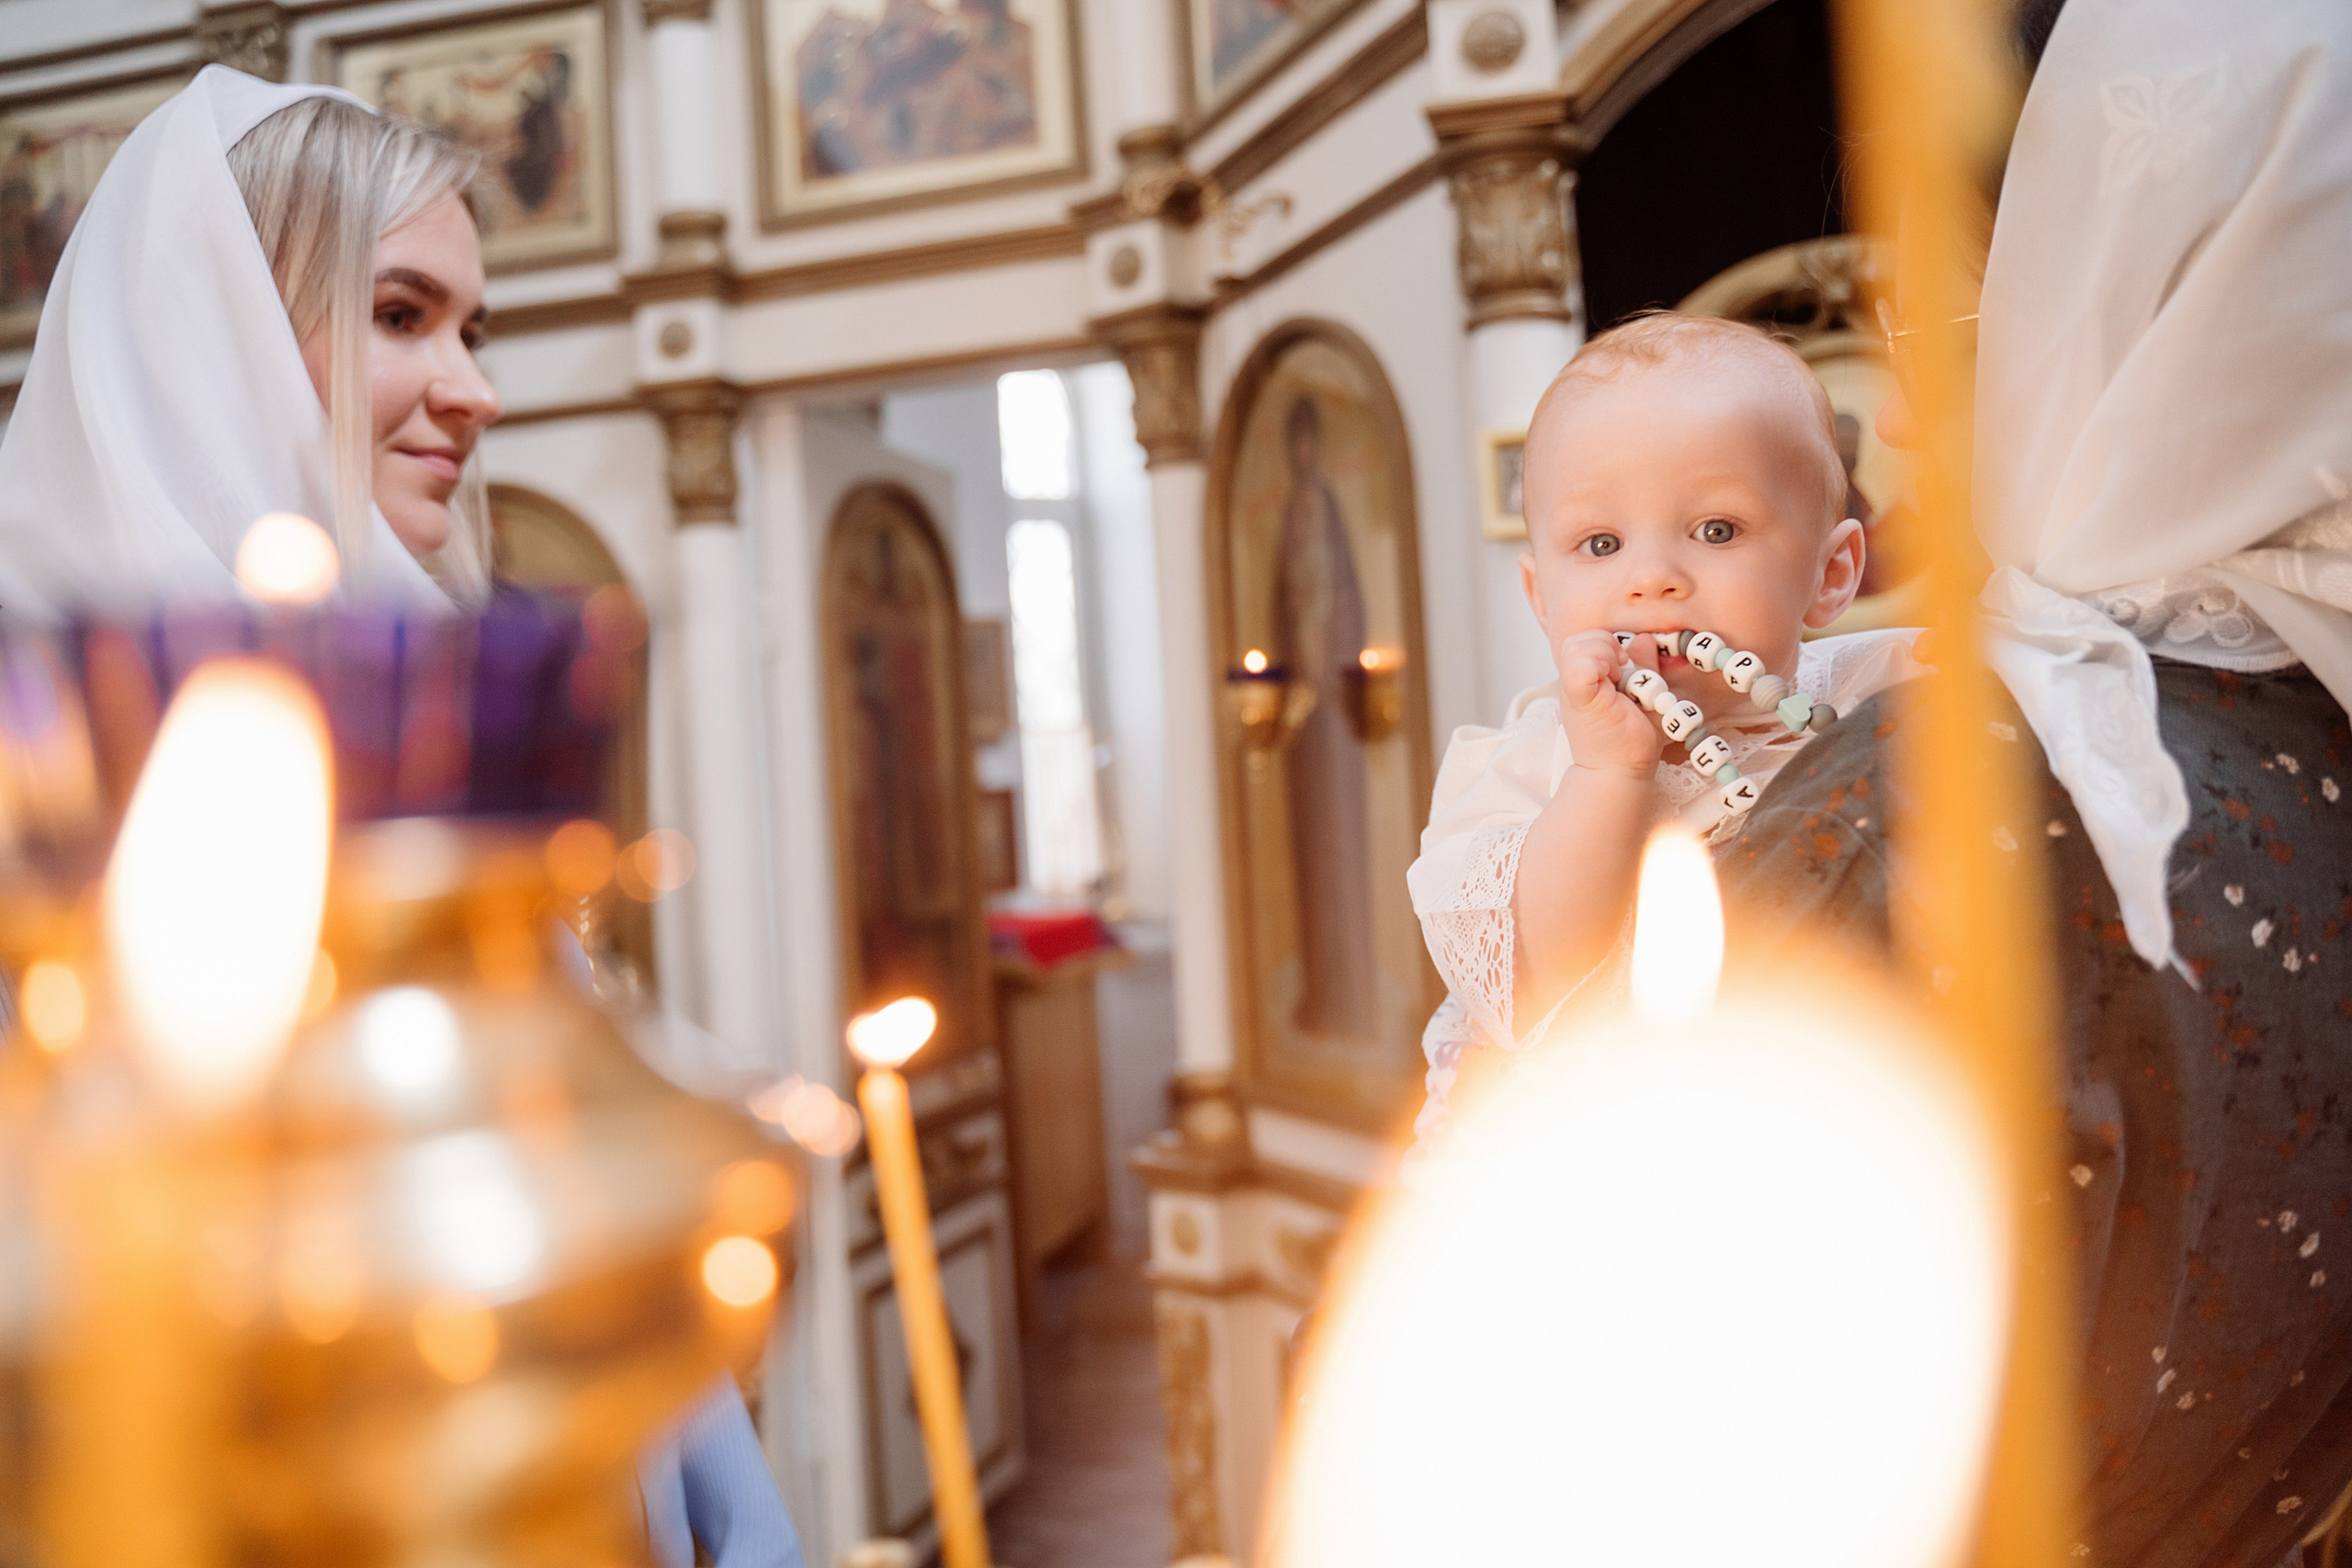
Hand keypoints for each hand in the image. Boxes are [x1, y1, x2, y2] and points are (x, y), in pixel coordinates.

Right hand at [1551, 627, 1661, 777]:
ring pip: (1576, 646)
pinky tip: (1614, 679)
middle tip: (1621, 670)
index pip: (1584, 641)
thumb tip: (1642, 639)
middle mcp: (1575, 684)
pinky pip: (1580, 667)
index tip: (1625, 665)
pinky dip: (1598, 663)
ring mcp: (1574, 692)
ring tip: (1617, 676)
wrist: (1619, 772)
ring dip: (1603, 653)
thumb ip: (1643, 665)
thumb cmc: (1630, 739)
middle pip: (1577, 639)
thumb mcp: (1643, 693)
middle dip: (1604, 644)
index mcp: (1586, 681)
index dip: (1607, 643)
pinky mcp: (1581, 701)